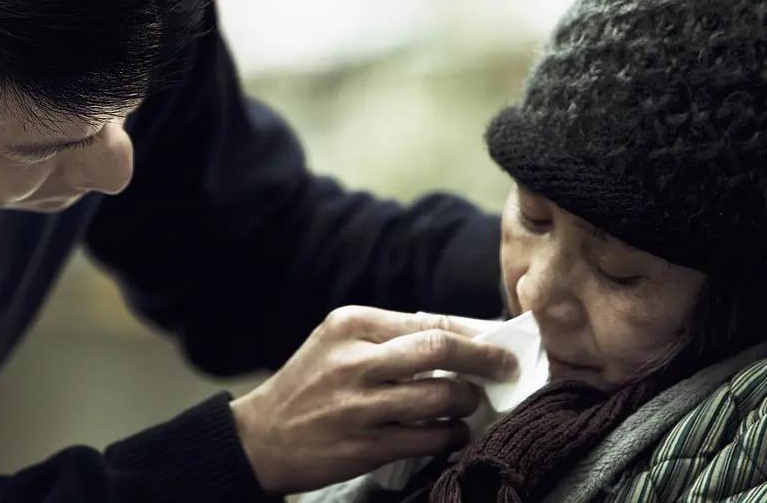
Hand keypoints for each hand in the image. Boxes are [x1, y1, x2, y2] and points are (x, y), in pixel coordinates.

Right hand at [229, 306, 517, 494]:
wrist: (261, 436)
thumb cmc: (308, 384)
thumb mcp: (337, 342)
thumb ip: (389, 336)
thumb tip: (461, 337)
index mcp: (350, 324)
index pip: (429, 320)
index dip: (474, 332)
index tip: (499, 342)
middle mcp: (355, 359)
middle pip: (441, 348)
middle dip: (485, 359)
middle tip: (506, 368)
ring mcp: (360, 405)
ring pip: (442, 395)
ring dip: (469, 401)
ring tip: (470, 404)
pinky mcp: (364, 446)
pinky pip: (430, 437)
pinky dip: (453, 434)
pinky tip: (453, 431)